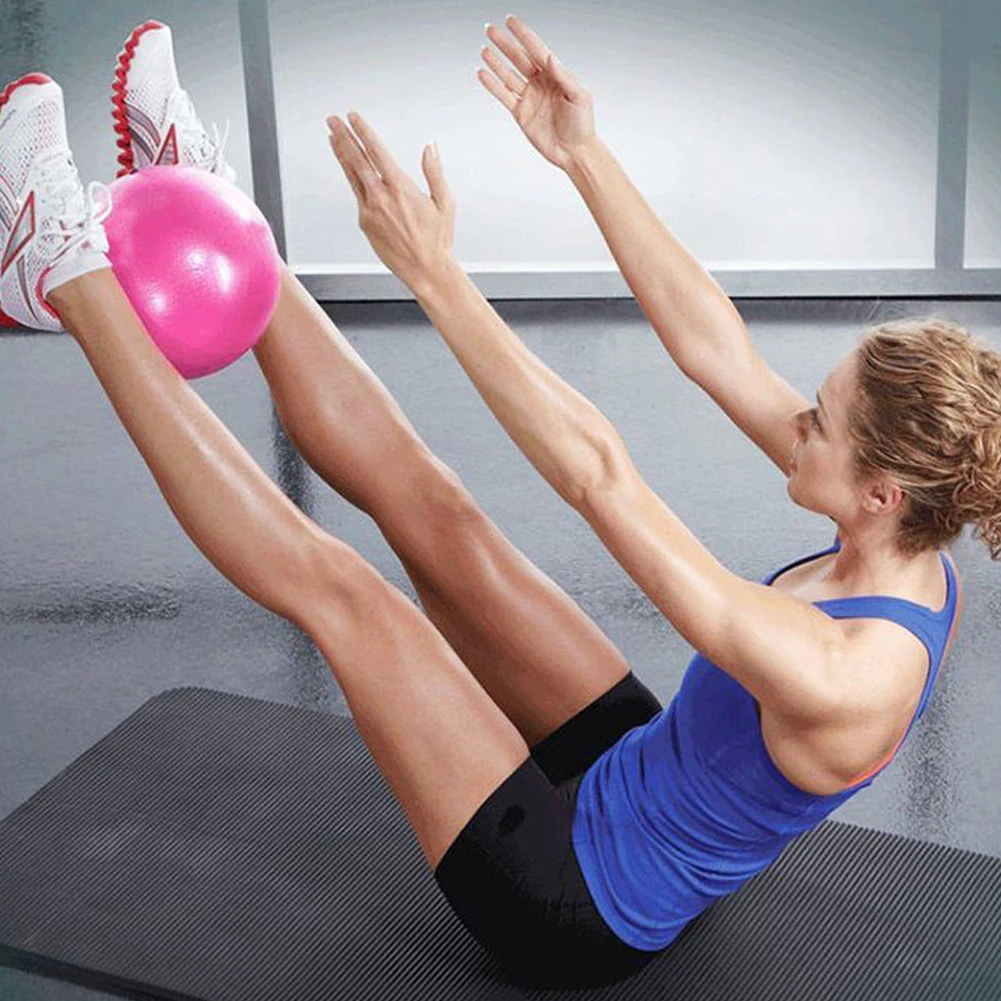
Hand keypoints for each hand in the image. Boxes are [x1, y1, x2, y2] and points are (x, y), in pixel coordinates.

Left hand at [326, 111, 455, 292]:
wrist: (426, 271)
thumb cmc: (437, 239)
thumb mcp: (444, 203)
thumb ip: (435, 172)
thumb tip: (430, 146)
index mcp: (401, 188)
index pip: (376, 152)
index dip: (363, 131)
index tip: (354, 117)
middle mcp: (382, 197)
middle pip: (357, 159)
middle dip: (343, 136)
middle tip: (332, 119)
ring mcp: (370, 211)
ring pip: (352, 175)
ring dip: (341, 153)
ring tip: (332, 136)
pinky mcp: (365, 223)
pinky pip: (356, 194)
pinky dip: (350, 176)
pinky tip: (348, 166)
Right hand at [479, 14, 596, 170]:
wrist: (575, 153)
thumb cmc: (582, 124)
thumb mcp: (578, 96)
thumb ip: (563, 75)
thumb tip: (549, 56)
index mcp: (556, 74)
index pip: (536, 49)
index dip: (523, 35)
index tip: (510, 20)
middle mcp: (540, 83)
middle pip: (519, 58)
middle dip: (505, 44)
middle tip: (490, 29)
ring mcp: (529, 98)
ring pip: (508, 75)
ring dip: (496, 62)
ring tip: (484, 49)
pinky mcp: (521, 113)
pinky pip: (503, 96)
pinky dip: (492, 85)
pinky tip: (482, 73)